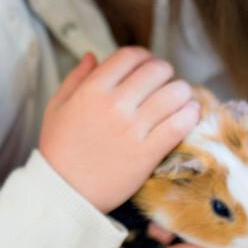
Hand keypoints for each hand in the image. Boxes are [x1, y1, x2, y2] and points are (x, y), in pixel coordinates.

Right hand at [39, 47, 199, 211]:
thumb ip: (76, 78)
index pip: (130, 56)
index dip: (144, 56)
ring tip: (179, 98)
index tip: (147, 64)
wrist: (64, 192)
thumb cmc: (58, 148)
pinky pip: (179, 124)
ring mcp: (133, 129)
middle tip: (164, 81)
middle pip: (157, 70)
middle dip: (165, 71)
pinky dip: (190, 114)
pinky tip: (189, 113)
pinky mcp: (148, 153)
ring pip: (174, 94)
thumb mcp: (57, 106)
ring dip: (181, 91)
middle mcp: (115, 104)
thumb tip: (93, 55)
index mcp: (92, 89)